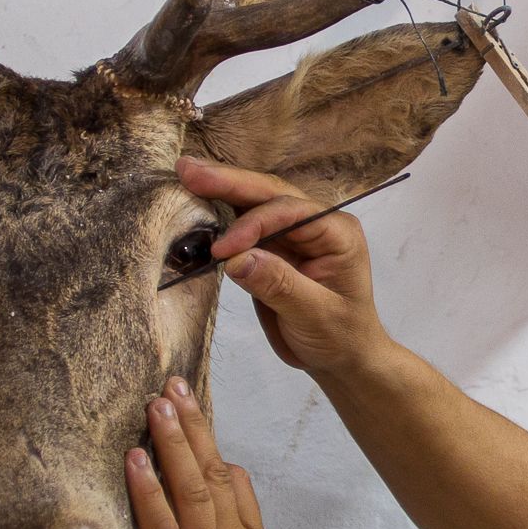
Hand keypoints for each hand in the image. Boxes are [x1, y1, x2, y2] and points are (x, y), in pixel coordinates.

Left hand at [126, 376, 296, 528]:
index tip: (196, 414)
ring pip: (192, 489)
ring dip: (173, 443)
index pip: (234, 487)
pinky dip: (148, 490)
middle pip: (214, 474)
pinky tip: (136, 459)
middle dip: (193, 428)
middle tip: (174, 386)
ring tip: (157, 403)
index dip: (212, 448)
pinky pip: (163, 528)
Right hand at [177, 156, 389, 377]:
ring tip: (186, 175)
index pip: (289, 212)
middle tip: (188, 171)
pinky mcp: (271, 249)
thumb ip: (279, 285)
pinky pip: (243, 227)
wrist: (341, 358)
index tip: (221, 249)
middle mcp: (315, 225)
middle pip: (269, 194)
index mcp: (336, 233)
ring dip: (219, 190)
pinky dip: (219, 216)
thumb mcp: (315, 315)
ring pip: (253, 204)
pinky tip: (196, 202)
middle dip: (229, 182)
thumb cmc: (341, 336)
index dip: (252, 224)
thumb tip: (237, 259)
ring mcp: (291, 234)